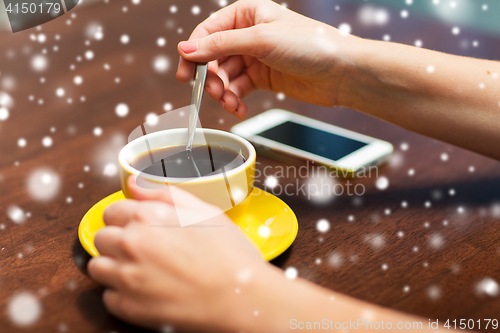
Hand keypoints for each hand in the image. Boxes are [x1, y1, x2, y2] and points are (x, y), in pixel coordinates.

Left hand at [87, 176, 266, 331]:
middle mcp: (131, 243)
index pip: (111, 211)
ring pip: (97, 267)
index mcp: (148, 216)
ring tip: (140, 270)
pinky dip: (122, 294)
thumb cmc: (229, 254)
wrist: (241, 296)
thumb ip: (164, 193)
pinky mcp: (128, 306)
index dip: (125, 219)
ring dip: (113, 266)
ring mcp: (127, 276)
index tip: (137, 227)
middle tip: (142, 250)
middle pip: (101, 237)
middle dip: (117, 241)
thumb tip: (134, 183)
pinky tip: (146, 290)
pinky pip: (108, 296)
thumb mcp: (204, 211)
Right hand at [176, 0, 357, 118]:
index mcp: (247, 14)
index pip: (208, 31)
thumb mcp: (262, 41)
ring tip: (231, 104)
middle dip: (211, 77)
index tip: (186, 73)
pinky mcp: (263, 78)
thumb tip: (186, 49)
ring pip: (225, 76)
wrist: (342, 73)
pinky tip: (238, 108)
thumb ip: (221, 45)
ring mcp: (255, 57)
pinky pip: (238, 89)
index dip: (195, 52)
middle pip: (214, 56)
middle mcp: (249, 34)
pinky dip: (235, 100)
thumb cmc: (310, 46)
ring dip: (224, 92)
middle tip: (213, 93)